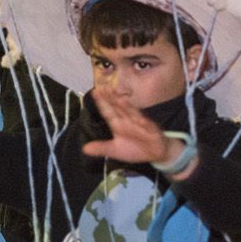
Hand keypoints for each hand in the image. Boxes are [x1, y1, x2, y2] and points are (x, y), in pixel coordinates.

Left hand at [83, 84, 198, 177]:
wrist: (155, 153)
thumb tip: (84, 149)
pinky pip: (147, 126)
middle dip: (112, 99)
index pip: (108, 112)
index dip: (102, 103)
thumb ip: (101, 148)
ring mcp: (140, 124)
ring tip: (120, 99)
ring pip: (133, 114)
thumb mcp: (115, 150)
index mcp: (118, 124)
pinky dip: (144, 123)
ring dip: (127, 107)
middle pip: (119, 108)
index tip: (95, 93)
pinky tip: (140, 120)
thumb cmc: (135, 148)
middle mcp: (128, 121)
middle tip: (105, 88)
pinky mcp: (151, 131)